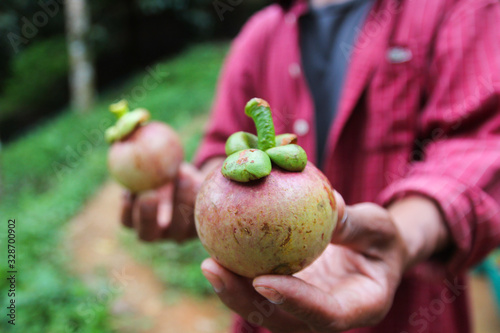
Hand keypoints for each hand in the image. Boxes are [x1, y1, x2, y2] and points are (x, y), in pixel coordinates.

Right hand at [121, 162, 208, 241]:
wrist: (194, 180)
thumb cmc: (166, 170)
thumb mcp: (153, 164)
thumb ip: (141, 161)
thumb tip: (124, 140)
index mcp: (137, 220)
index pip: (127, 221)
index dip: (127, 208)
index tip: (129, 191)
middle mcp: (157, 233)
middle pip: (147, 234)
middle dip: (147, 216)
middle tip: (151, 194)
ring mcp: (179, 234)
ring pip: (178, 224)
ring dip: (180, 196)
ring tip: (183, 173)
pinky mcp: (200, 228)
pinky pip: (198, 215)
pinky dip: (197, 196)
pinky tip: (196, 179)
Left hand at [201, 197, 409, 332]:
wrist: (373, 255)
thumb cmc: (381, 240)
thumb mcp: (379, 226)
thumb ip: (356, 223)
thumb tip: (331, 205)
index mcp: (360, 306)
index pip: (327, 315)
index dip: (295, 303)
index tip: (263, 281)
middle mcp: (326, 316)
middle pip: (283, 322)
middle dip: (245, 302)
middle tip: (215, 269)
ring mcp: (305, 309)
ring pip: (264, 311)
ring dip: (233, 291)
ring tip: (209, 262)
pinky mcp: (290, 296)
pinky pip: (260, 290)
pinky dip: (239, 274)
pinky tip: (219, 249)